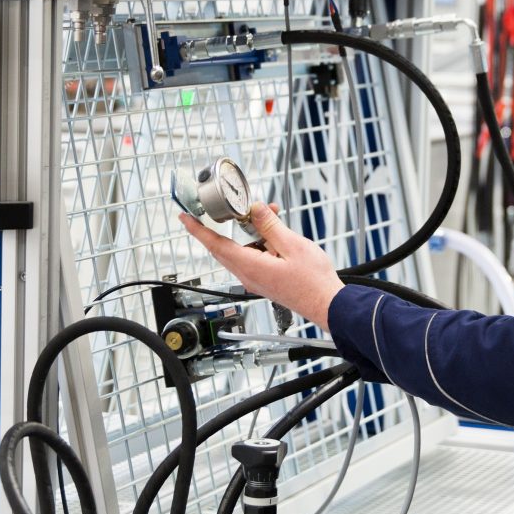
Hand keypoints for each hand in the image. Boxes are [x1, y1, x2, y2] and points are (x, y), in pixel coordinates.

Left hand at [179, 203, 345, 328]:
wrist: (328, 305)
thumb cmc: (313, 282)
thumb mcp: (292, 245)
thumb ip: (270, 226)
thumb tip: (255, 209)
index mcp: (251, 267)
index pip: (215, 245)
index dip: (198, 230)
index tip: (185, 218)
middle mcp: (249, 275)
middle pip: (226, 247)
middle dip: (227, 225)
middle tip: (230, 208)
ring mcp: (257, 279)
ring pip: (242, 251)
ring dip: (250, 232)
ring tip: (268, 215)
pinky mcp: (265, 280)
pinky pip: (254, 257)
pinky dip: (259, 242)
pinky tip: (275, 233)